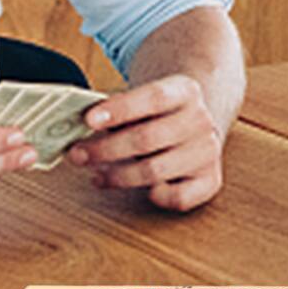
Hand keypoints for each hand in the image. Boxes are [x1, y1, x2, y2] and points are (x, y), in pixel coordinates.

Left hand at [68, 74, 222, 210]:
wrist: (195, 122)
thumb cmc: (158, 114)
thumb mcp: (143, 98)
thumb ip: (117, 108)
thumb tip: (78, 125)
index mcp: (185, 91)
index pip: (153, 97)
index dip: (120, 109)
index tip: (89, 119)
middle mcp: (201, 120)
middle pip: (147, 138)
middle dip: (105, 149)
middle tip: (77, 154)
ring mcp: (208, 151)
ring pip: (156, 170)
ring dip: (118, 176)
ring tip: (96, 175)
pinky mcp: (210, 180)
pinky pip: (180, 197)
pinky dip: (158, 197)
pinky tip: (144, 191)